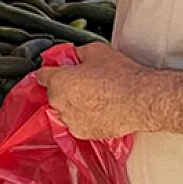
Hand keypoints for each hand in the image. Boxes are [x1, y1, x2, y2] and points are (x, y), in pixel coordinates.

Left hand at [33, 42, 149, 139]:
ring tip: (93, 96)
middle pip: (52, 93)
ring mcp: (70, 120)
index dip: (50, 70)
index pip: (41, 75)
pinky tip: (98, 108)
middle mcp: (59, 103)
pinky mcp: (82, 133)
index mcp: (58, 81)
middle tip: (83, 80)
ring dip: (72, 103)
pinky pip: (75, 122)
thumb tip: (72, 55)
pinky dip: (82, 116)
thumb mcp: (96, 50)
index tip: (57, 69)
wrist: (141, 100)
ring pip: (63, 109)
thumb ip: (76, 53)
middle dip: (63, 87)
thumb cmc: (121, 76)